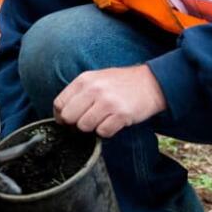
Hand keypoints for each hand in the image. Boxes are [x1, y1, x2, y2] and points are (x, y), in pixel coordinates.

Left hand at [52, 65, 166, 137]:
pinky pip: (103, 132)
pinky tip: (113, 122)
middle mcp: (94, 90)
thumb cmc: (122, 83)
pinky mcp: (120, 114)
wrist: (151, 83)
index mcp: (84, 80)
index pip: (59, 103)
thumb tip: (62, 112)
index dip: (61, 116)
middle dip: (75, 124)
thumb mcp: (97, 79)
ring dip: (92, 128)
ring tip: (103, 119)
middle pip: (69, 117)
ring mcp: (107, 102)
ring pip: (84, 126)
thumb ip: (79, 92)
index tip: (67, 121)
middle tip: (87, 121)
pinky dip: (107, 131)